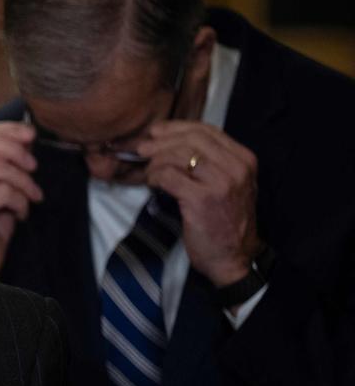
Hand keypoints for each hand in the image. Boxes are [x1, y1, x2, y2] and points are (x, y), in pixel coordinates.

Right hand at [0, 122, 43, 277]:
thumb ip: (4, 162)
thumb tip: (26, 135)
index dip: (6, 130)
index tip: (30, 136)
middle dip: (16, 151)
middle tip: (34, 168)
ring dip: (23, 181)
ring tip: (31, 197)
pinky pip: (2, 192)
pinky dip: (20, 201)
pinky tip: (20, 214)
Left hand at [138, 121, 261, 285]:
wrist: (233, 257)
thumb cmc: (224, 221)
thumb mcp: (227, 184)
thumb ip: (209, 162)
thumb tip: (169, 140)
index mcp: (244, 159)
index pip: (206, 130)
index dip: (176, 127)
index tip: (156, 132)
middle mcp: (237, 167)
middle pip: (191, 138)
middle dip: (161, 141)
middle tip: (142, 149)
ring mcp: (221, 183)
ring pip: (178, 154)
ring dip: (156, 161)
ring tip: (148, 172)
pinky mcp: (202, 199)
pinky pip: (169, 175)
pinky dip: (154, 176)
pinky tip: (152, 183)